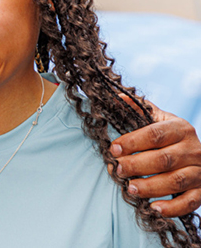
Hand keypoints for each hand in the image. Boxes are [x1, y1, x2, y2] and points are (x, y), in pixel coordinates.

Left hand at [111, 99, 200, 216]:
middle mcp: (194, 149)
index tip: (114, 149)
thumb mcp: (156, 118)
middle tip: (118, 170)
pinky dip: (172, 207)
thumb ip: (137, 108)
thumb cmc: (168, 135)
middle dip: (137, 165)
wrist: (195, 152)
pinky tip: (154, 208)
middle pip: (164, 159)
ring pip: (176, 181)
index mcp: (180, 128)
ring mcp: (200, 171)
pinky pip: (190, 202)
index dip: (133, 142)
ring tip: (130, 189)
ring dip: (151, 186)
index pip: (155, 134)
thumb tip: (115, 97)